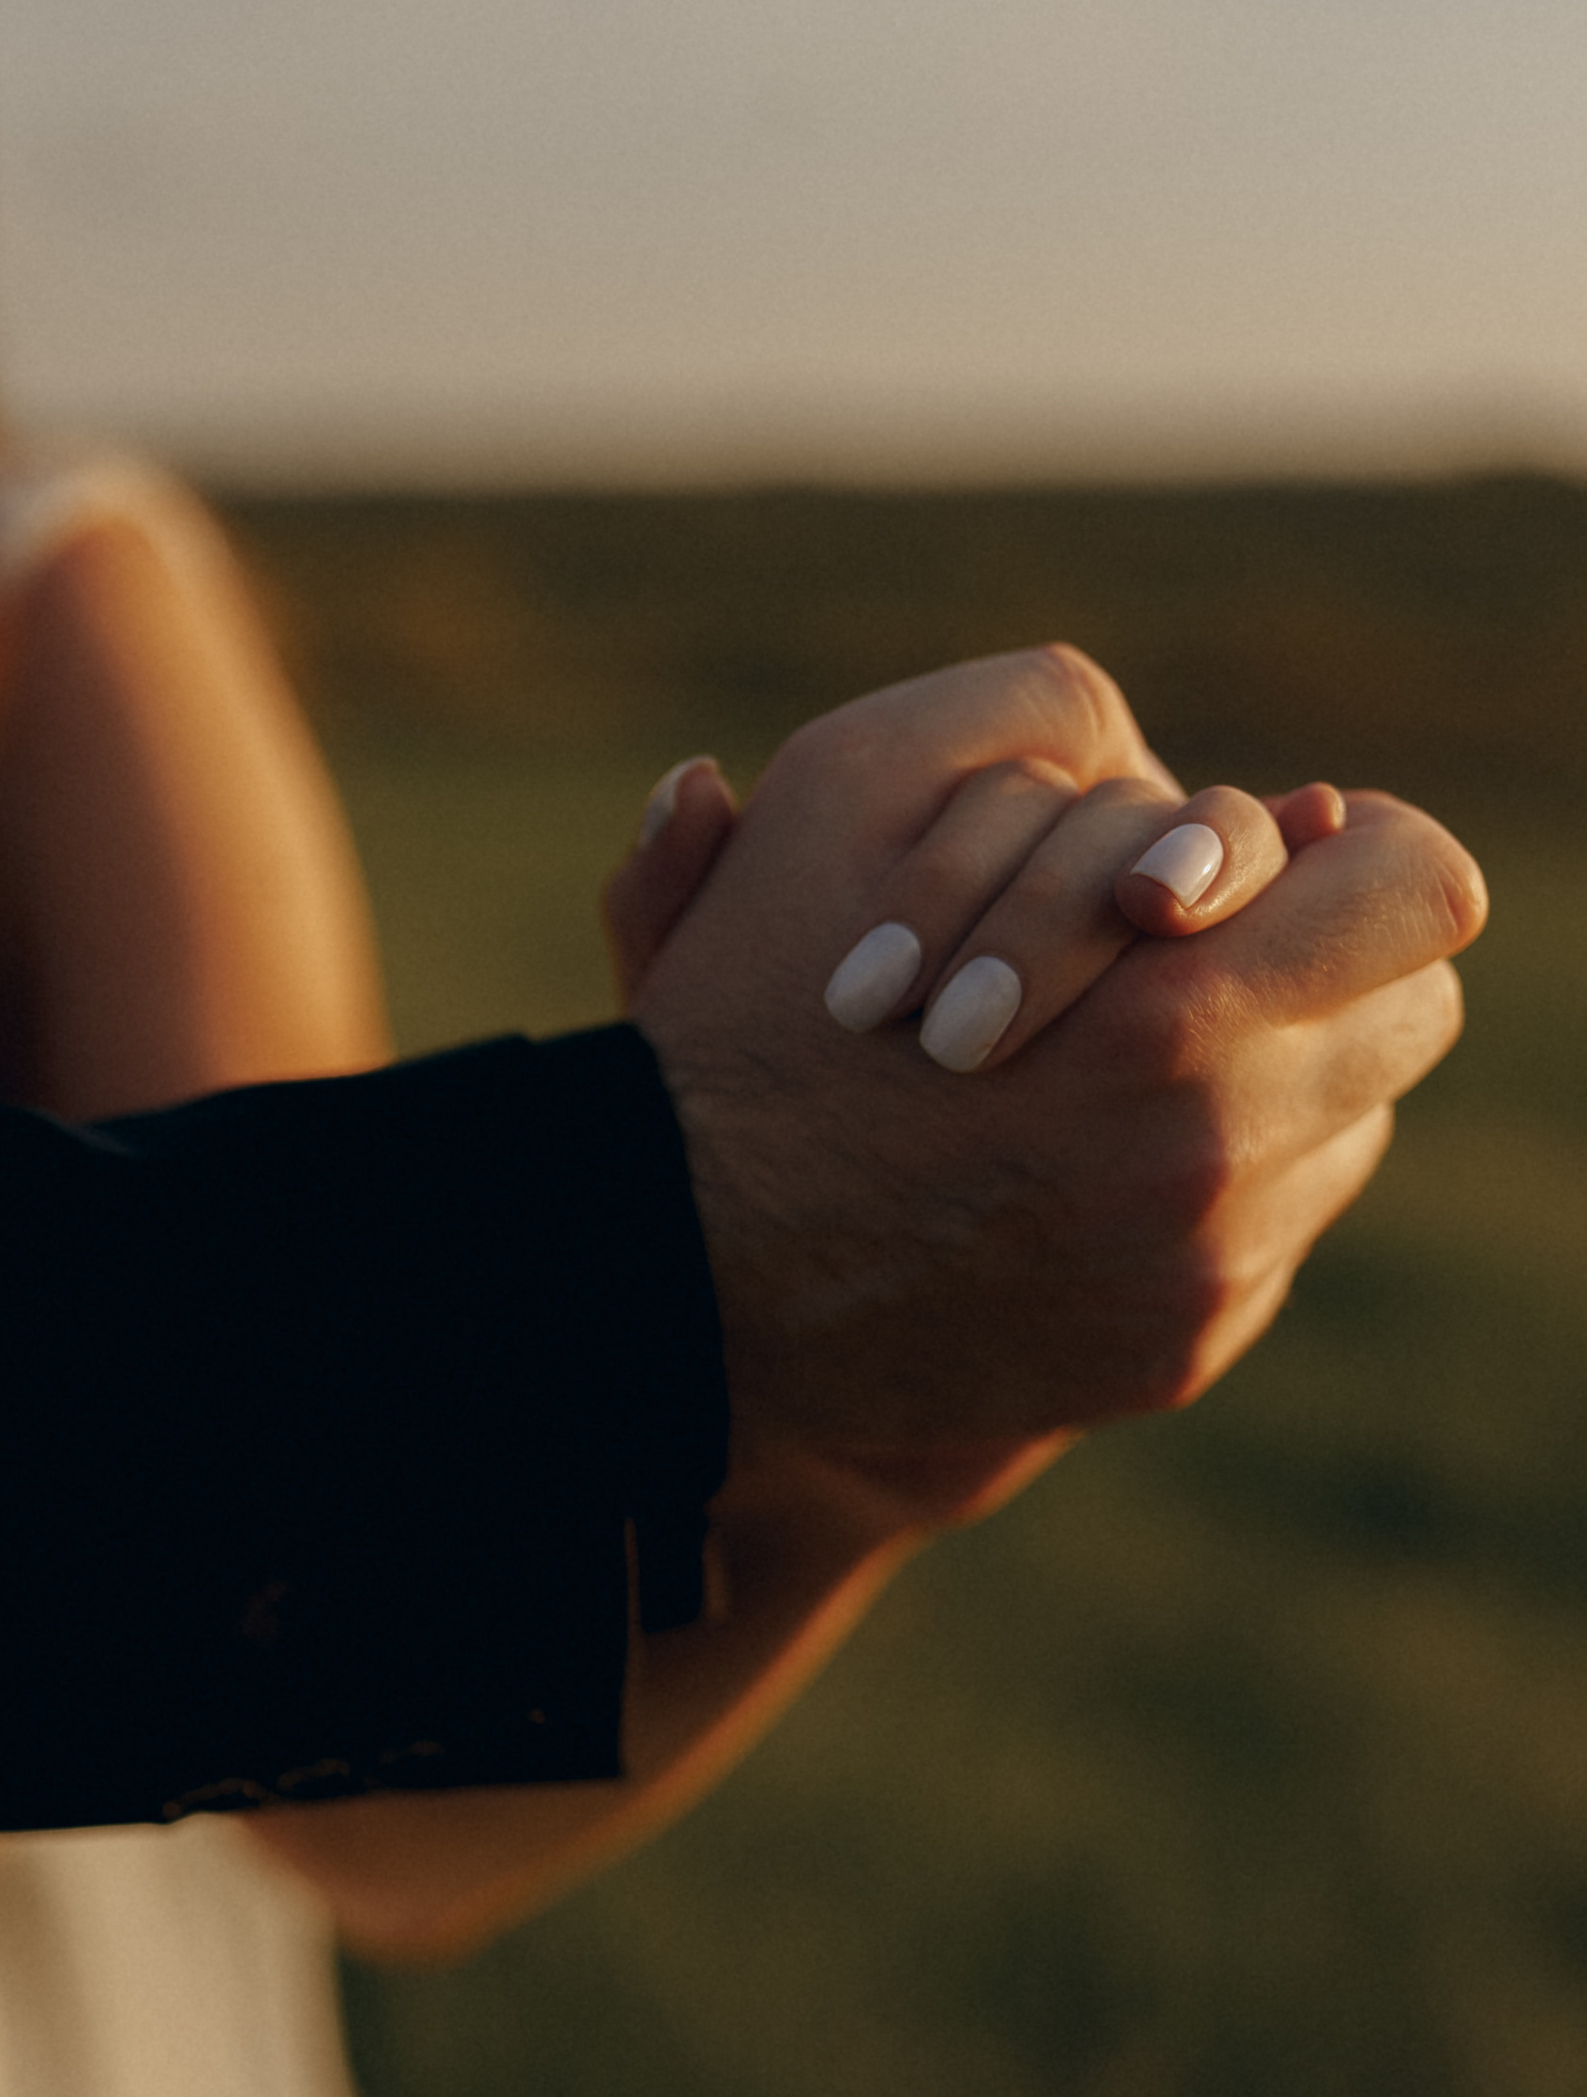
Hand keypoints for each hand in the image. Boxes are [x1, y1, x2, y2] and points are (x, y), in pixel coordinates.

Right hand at [612, 652, 1483, 1529]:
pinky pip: (1273, 1238)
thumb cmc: (748, 1017)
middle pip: (1409, 1016)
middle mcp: (1216, 1157)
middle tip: (1219, 948)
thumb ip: (1061, 743)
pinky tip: (1097, 1159)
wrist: (678, 1267)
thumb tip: (1300, 808)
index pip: (1419, 893)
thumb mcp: (845, 794)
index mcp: (1167, 1009)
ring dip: (1278, 1074)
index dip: (1365, 855)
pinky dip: (1214, 1188)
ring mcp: (1205, 1272)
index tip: (1298, 854)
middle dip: (1326, 965)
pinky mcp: (1176, 1354)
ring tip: (1148, 1054)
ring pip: (1350, 1130)